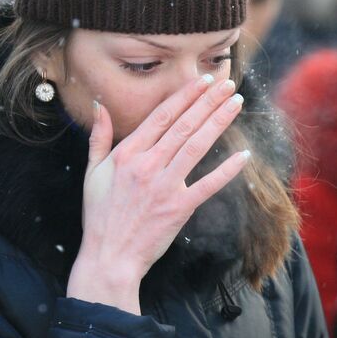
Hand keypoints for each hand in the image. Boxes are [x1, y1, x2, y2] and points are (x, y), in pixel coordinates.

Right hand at [67, 74, 248, 313]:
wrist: (109, 257)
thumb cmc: (100, 216)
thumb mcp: (92, 173)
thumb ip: (99, 137)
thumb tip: (100, 105)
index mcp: (127, 154)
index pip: (161, 116)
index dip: (185, 96)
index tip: (203, 81)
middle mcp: (147, 165)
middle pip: (184, 125)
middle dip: (208, 101)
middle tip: (229, 83)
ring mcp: (165, 186)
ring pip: (197, 146)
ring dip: (219, 122)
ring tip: (236, 103)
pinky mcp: (179, 208)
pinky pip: (208, 184)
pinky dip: (227, 169)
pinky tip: (244, 154)